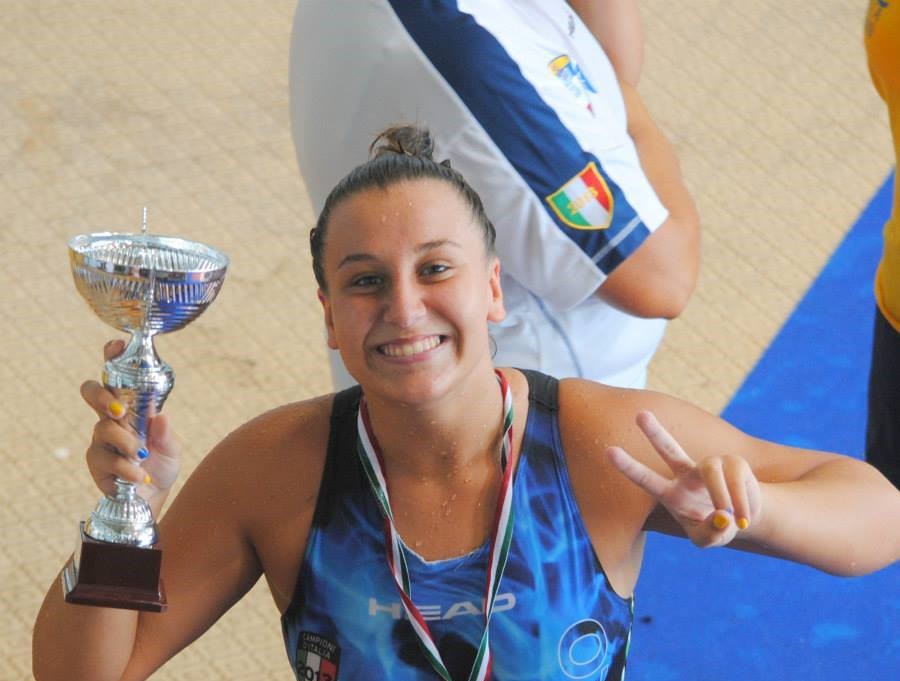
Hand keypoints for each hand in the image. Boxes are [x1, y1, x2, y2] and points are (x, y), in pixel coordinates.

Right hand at [80, 340, 180, 500]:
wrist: (153, 498)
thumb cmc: (161, 465)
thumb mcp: (172, 448)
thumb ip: (166, 433)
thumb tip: (161, 417)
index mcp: (132, 408)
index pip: (118, 378)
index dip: (114, 359)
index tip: (115, 345)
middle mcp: (112, 419)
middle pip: (92, 392)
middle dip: (102, 396)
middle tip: (119, 411)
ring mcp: (101, 441)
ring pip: (103, 429)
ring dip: (125, 443)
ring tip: (141, 456)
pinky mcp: (96, 463)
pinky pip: (105, 459)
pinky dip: (126, 467)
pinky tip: (140, 476)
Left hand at [607, 410, 761, 546]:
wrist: (742, 518)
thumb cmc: (714, 528)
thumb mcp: (709, 539)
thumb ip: (711, 534)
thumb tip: (722, 517)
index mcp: (671, 494)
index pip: (646, 479)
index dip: (628, 467)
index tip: (608, 451)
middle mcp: (686, 473)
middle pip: (668, 449)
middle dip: (654, 432)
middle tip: (640, 414)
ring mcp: (709, 465)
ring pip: (711, 470)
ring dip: (724, 496)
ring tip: (736, 519)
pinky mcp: (733, 462)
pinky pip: (737, 478)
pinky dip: (745, 503)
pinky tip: (747, 517)